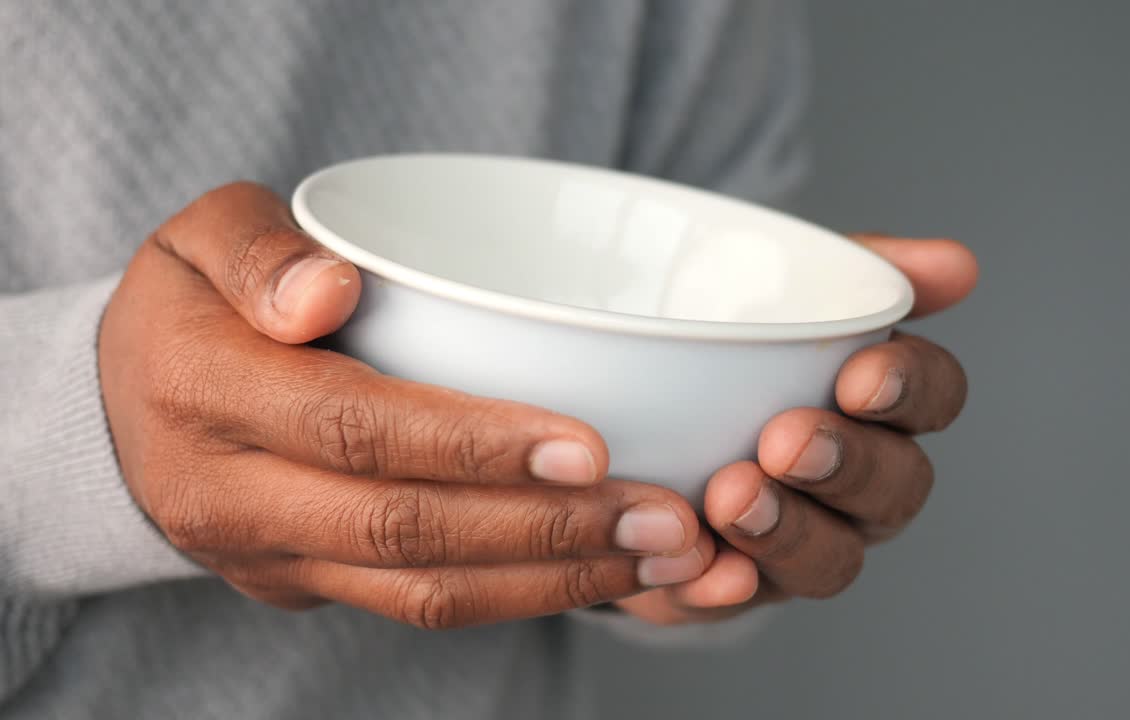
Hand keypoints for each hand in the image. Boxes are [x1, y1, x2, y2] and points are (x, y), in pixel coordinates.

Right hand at [100, 182, 712, 628]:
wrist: (117, 411)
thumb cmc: (187, 304)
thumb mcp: (199, 238)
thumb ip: (261, 253)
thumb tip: (330, 294)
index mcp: (208, 394)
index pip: (356, 428)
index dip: (474, 444)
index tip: (589, 444)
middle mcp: (235, 497)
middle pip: (408, 531)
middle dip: (548, 531)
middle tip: (666, 520)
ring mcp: (272, 559)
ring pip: (424, 595)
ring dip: (555, 583)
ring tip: (663, 560)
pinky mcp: (308, 587)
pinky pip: (420, 609)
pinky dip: (521, 598)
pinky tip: (603, 574)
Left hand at [614, 234, 977, 623]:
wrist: (637, 422)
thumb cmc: (732, 350)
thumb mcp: (784, 290)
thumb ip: (863, 272)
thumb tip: (959, 264)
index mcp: (882, 405)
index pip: (934, 396)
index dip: (912, 389)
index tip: (860, 378)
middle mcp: (861, 483)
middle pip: (895, 487)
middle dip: (846, 465)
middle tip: (784, 442)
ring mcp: (804, 542)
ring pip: (832, 559)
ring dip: (789, 531)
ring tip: (731, 499)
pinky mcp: (734, 585)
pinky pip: (739, 601)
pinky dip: (721, 587)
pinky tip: (698, 566)